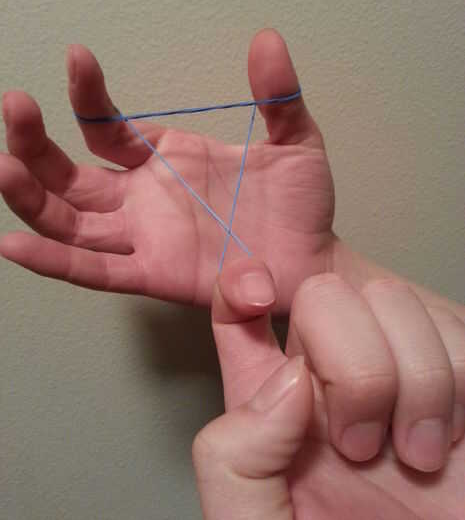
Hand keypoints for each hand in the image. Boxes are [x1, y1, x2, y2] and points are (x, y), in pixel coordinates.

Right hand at [0, 30, 333, 309]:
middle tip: (16, 105)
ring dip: (31, 196)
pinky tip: (14, 245)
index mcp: (165, 159)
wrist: (315, 259)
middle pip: (69, 173)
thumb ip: (278, 95)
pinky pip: (95, 271)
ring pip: (69, 220)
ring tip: (3, 165)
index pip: (107, 128)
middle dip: (35, 142)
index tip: (78, 58)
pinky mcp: (153, 275)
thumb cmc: (300, 204)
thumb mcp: (295, 140)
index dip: (87, 96)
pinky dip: (55, 260)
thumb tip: (266, 38)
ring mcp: (143, 237)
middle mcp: (142, 198)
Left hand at [193, 260, 464, 518]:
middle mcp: (330, 378)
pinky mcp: (456, 384)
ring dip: (411, 378)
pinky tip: (452, 439)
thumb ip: (236, 461)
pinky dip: (457, 381)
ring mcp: (395, 375)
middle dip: (350, 362)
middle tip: (361, 445)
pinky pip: (456, 331)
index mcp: (272, 404)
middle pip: (325, 293)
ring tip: (415, 454)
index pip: (239, 315)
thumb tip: (289, 378)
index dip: (237, 285)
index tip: (253, 296)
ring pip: (391, 300)